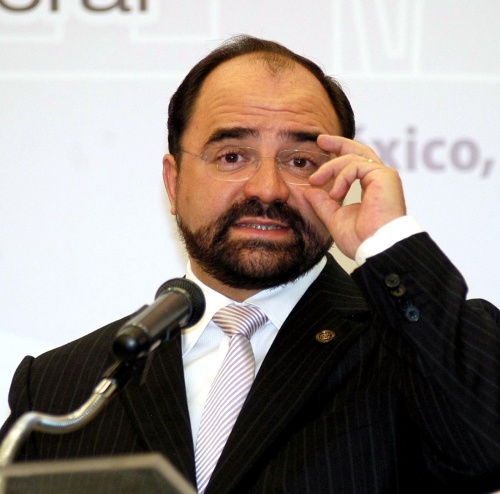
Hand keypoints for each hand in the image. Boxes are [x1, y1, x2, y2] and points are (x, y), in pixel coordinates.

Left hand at [304, 135, 405, 259]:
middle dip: (338, 143)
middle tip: (320, 139)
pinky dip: (341, 176)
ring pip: (352, 158)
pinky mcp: (384, 176)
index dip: (339, 154)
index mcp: (371, 187)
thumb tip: (309, 190)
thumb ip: (323, 203)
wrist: (376, 248)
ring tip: (315, 181)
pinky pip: (355, 166)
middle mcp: (379, 179)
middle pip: (359, 150)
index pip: (355, 163)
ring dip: (330, 168)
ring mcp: (383, 176)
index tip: (322, 148)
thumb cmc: (362, 239)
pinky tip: (336, 193)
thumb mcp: (335, 218)